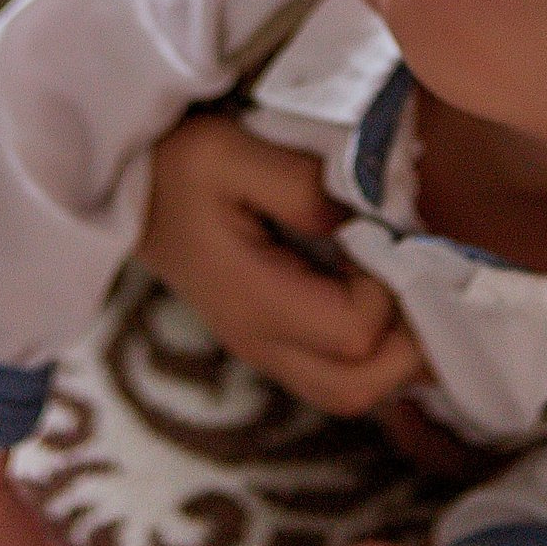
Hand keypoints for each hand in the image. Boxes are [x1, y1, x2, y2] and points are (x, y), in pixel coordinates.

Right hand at [140, 112, 428, 415]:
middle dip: (408, 341)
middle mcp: (262, 343)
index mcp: (254, 301)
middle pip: (361, 388)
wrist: (129, 188)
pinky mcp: (273, 345)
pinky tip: (385, 303)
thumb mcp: (227, 152)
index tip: (383, 238)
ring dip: (396, 354)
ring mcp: (267, 352)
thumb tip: (362, 220)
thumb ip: (298, 185)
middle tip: (417, 278)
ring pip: (353, 394)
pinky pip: (339, 376)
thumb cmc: (178, 166)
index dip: (388, 291)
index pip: (354, 334)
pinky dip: (377, 353)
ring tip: (407, 292)